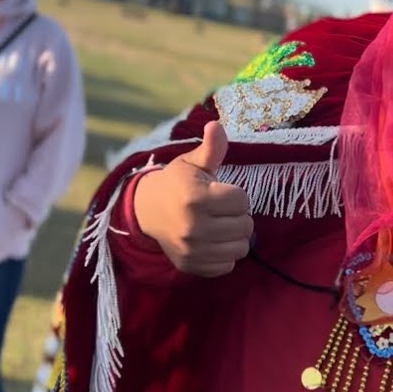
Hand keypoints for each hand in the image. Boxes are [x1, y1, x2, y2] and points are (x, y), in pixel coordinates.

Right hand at [132, 121, 252, 277]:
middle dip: (237, 215)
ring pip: (241, 247)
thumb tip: (216, 125)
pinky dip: (225, 254)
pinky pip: (227, 265)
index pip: (243, 201)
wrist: (147, 211)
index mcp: (196, 198)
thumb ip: (211, 148)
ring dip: (235, 236)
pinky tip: (212, 241)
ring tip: (220, 225)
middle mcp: (193, 227)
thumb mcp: (193, 163)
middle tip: (220, 210)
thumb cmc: (178, 183)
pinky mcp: (191, 266)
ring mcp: (192, 250)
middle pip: (246, 226)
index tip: (221, 192)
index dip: (236, 195)